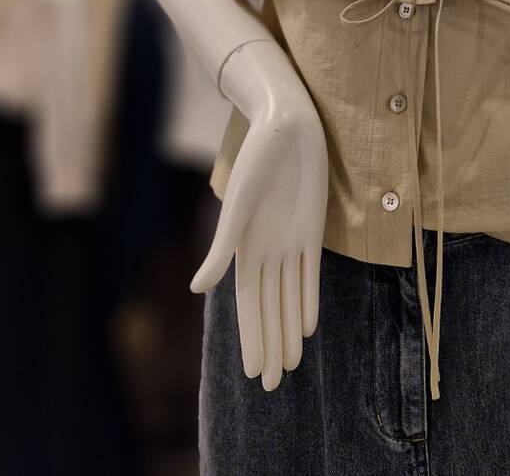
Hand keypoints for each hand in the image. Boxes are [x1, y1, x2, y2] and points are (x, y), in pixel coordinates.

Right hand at [190, 97, 328, 390]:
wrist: (286, 123)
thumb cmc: (256, 159)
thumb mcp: (238, 204)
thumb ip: (222, 248)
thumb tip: (197, 291)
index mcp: (244, 248)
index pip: (248, 306)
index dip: (251, 338)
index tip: (251, 374)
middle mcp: (267, 250)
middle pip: (269, 308)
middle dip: (270, 345)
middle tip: (271, 385)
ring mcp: (291, 241)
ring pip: (290, 297)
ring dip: (290, 330)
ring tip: (291, 365)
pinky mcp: (313, 229)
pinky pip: (311, 274)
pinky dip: (309, 299)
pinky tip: (310, 326)